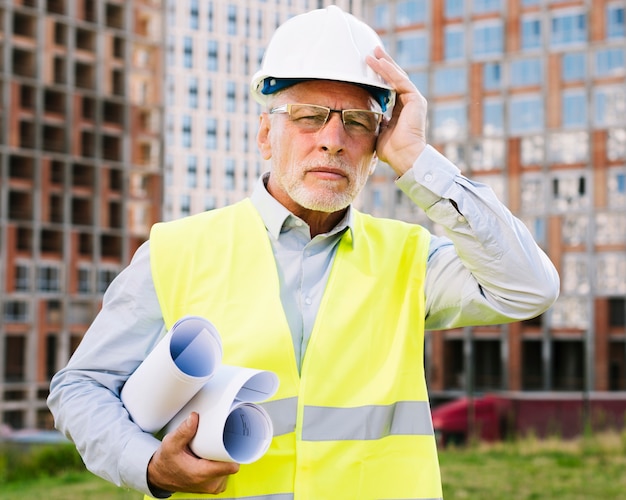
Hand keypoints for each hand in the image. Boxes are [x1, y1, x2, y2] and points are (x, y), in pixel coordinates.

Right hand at [147, 412, 239, 494]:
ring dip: (224, 458)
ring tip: (214, 449)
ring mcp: (213, 486)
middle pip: (231, 464)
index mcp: (202, 474)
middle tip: (219, 441)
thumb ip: (183, 431)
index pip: (230, 466)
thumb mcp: (170, 444)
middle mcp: (210, 484)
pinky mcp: (214, 486)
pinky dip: (221, 464)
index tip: (231, 440)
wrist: (160, 476)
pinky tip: (214, 457)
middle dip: (227, 452)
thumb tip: (194, 418)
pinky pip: (226, 473)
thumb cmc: (166, 462)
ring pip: (230, 468)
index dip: (234, 452)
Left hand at [366, 46, 427, 175]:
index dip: (381, 77)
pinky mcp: (415, 99)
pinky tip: (380, 63)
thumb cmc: (392, 150)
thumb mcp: (380, 131)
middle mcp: (410, 102)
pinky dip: (390, 71)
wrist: (405, 157)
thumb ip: (376, 121)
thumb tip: (366, 115)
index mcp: (402, 110)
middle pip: (395, 78)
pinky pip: (400, 81)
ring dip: (385, 64)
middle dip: (383, 64)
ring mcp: (414, 100)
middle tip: (372, 52)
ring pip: (397, 76)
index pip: (390, 87)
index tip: (370, 67)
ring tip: (373, 52)